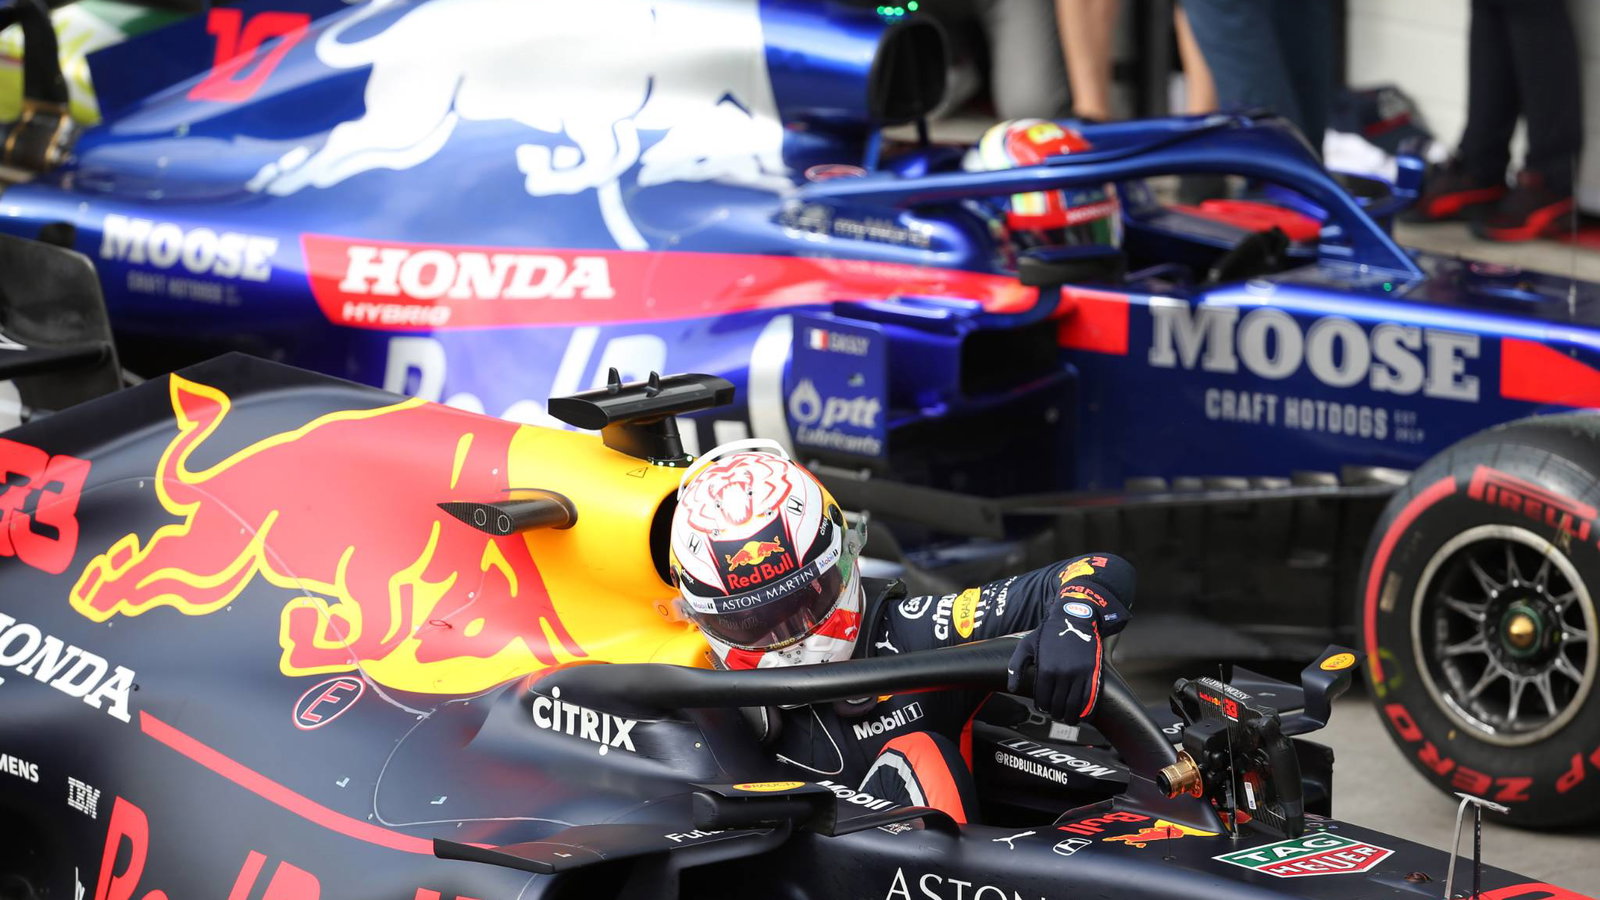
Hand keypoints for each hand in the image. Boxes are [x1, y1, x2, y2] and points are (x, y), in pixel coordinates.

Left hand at [1007, 598, 1102, 722]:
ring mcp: (1079, 674)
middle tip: (1054, 713)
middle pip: (1058, 705)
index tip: (1043, 706)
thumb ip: (1015, 667)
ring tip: (1066, 717)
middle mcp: (1063, 674)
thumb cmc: (1048, 634)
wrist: (1074, 619)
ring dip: (1069, 716)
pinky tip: (1081, 715)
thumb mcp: (1026, 647)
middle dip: (1055, 713)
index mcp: (1046, 669)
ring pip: (1074, 706)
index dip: (1042, 706)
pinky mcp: (1092, 673)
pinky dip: (1085, 711)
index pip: (1043, 700)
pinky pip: (1089, 699)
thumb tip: (1012, 689)